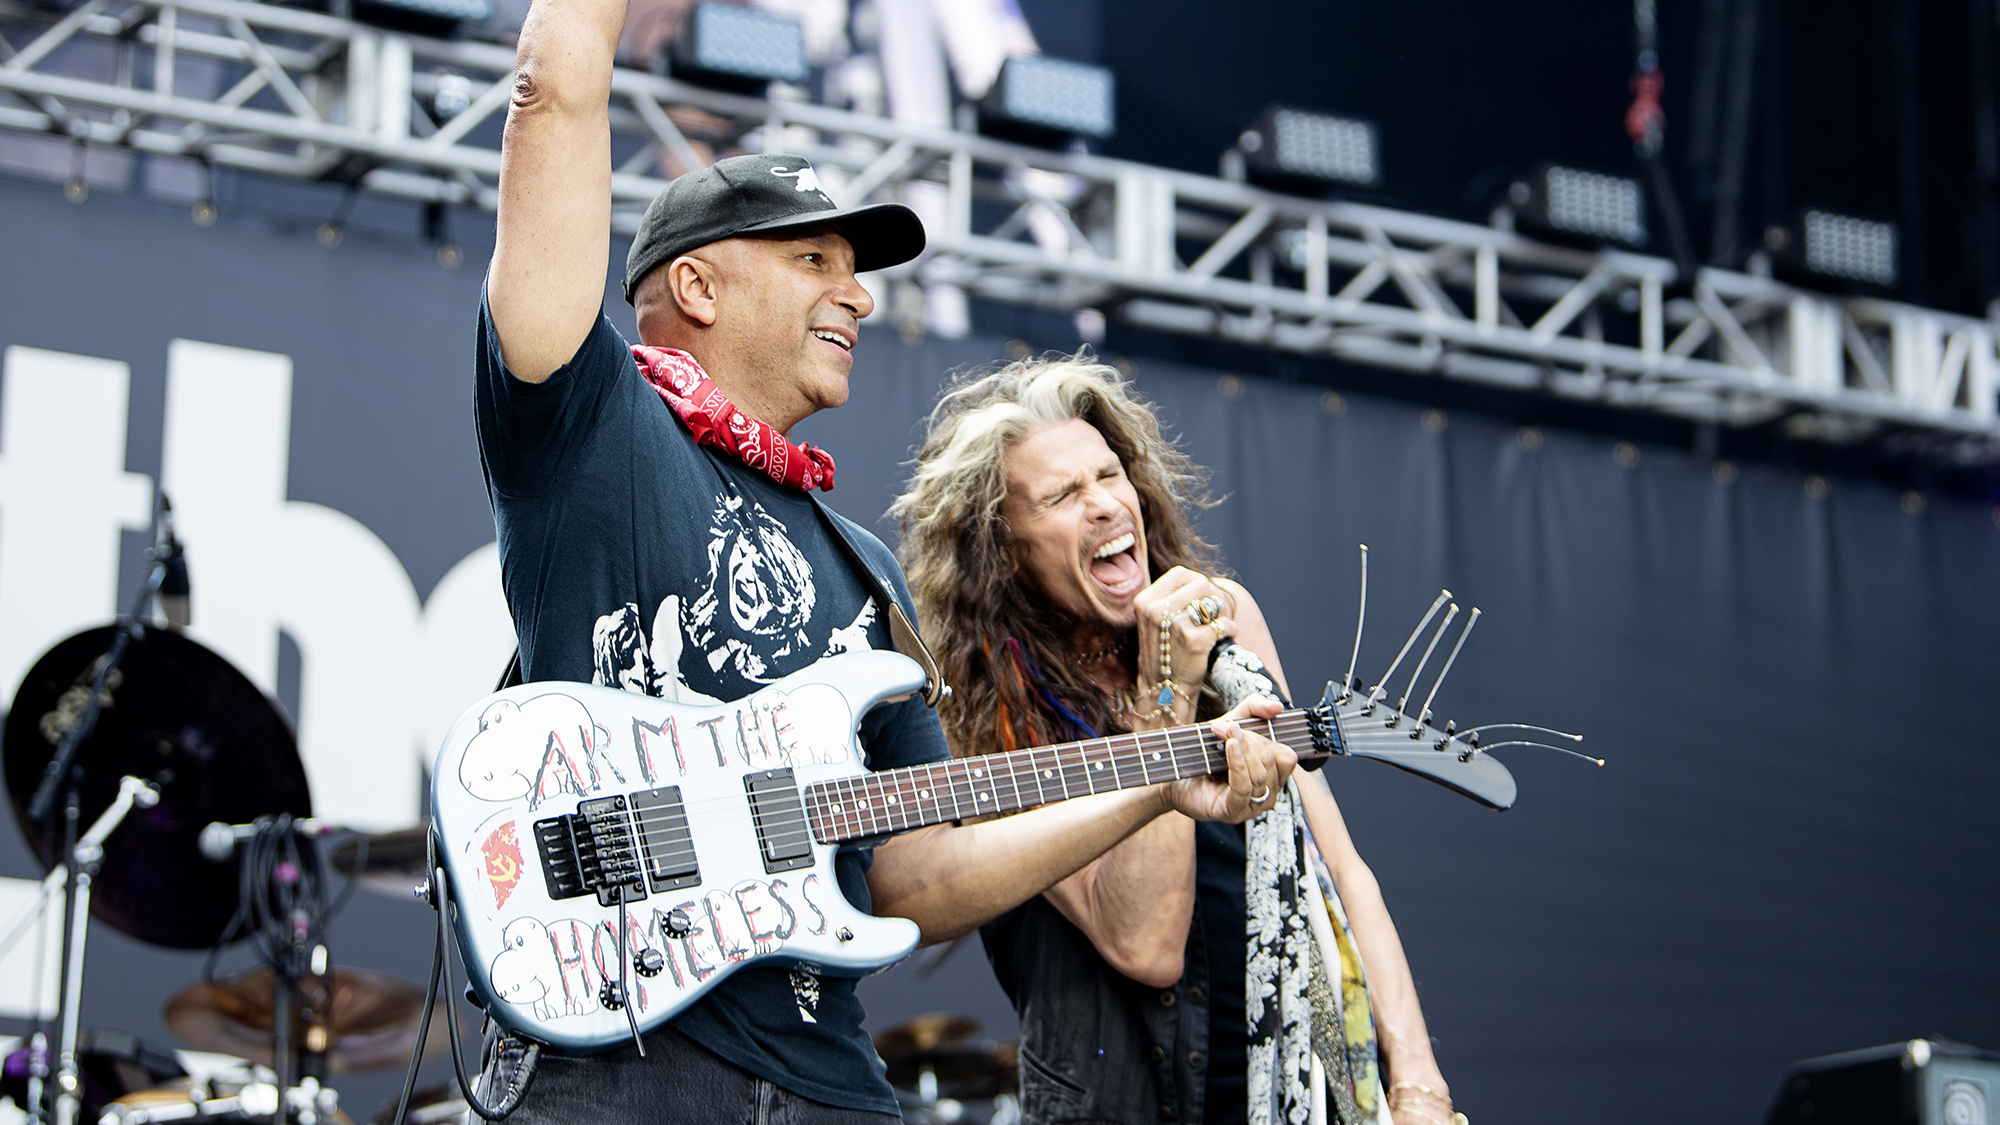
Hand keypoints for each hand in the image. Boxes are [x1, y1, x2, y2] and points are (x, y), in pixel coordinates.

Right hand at [1130, 567, 1237, 724]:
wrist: (1164, 691)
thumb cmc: (1165, 654)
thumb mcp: (1154, 621)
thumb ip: (1172, 599)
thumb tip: (1203, 583)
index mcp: (1145, 601)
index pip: (1179, 574)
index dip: (1196, 582)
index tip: (1202, 598)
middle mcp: (1156, 610)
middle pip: (1200, 584)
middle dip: (1212, 598)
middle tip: (1212, 615)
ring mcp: (1174, 624)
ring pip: (1213, 602)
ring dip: (1221, 614)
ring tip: (1215, 627)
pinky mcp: (1194, 640)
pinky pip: (1225, 624)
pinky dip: (1229, 630)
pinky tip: (1221, 640)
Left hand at [1159, 696, 1294, 821]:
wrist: (1174, 772)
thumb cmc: (1206, 751)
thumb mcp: (1232, 722)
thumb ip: (1255, 708)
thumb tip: (1277, 707)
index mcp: (1273, 775)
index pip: (1286, 756)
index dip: (1266, 738)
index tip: (1239, 726)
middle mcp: (1267, 793)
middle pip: (1271, 761)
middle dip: (1249, 740)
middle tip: (1225, 728)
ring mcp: (1251, 806)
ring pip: (1260, 774)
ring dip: (1242, 748)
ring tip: (1222, 732)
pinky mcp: (1233, 812)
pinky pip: (1243, 787)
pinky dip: (1238, 764)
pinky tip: (1229, 747)